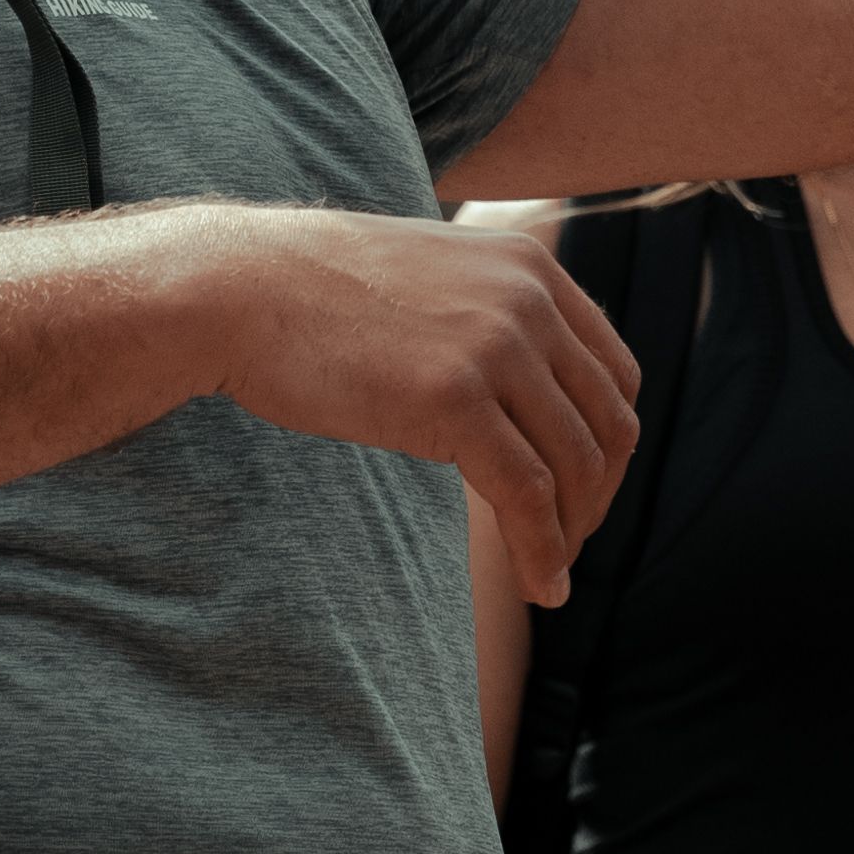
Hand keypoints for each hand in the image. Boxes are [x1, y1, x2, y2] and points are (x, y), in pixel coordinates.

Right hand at [184, 205, 639, 602]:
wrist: (237, 287)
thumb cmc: (315, 295)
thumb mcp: (431, 278)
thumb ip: (487, 315)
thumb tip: (516, 393)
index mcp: (530, 266)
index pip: (615, 373)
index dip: (607, 445)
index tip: (579, 493)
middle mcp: (527, 297)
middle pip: (608, 423)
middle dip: (597, 497)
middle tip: (566, 544)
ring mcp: (495, 345)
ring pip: (576, 465)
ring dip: (572, 534)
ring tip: (549, 574)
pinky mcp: (455, 398)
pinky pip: (528, 495)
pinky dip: (543, 552)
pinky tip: (538, 587)